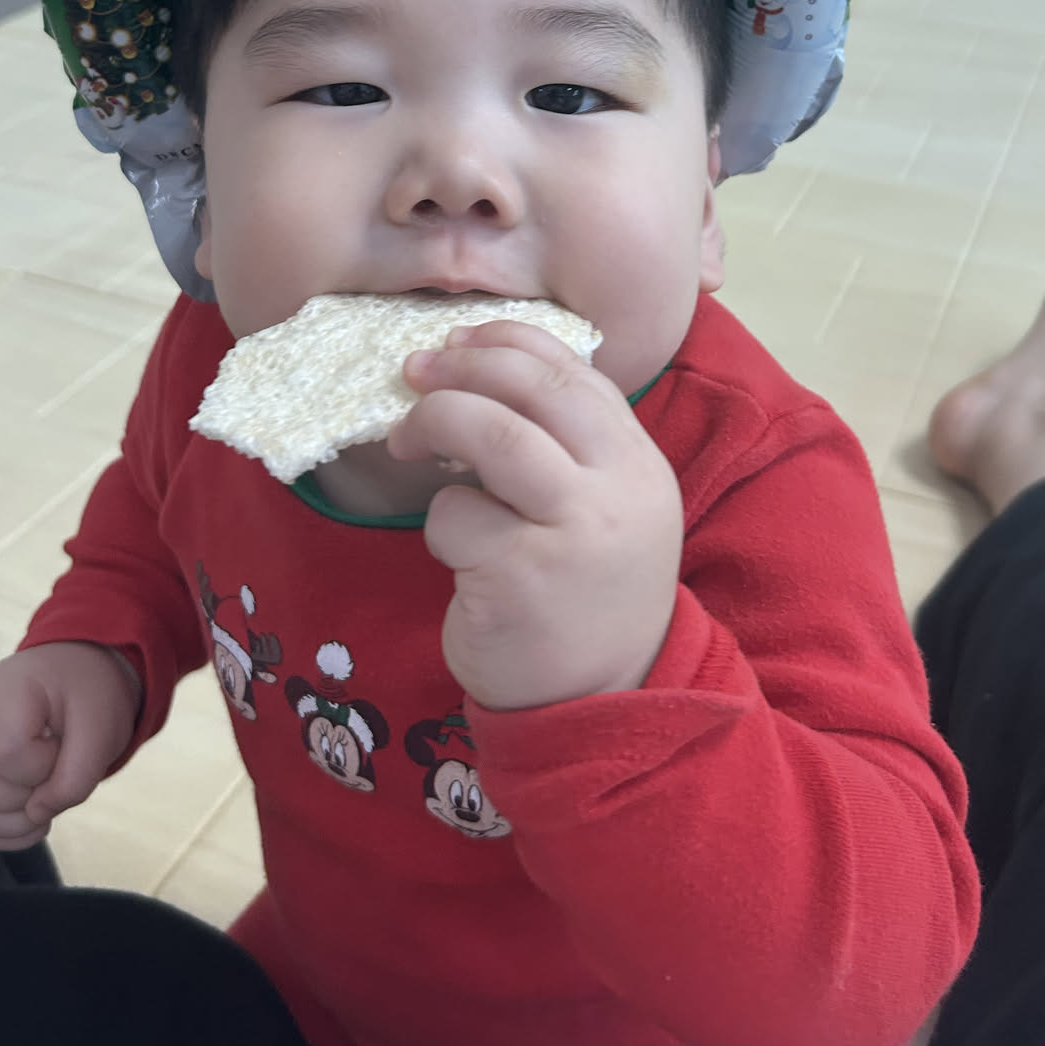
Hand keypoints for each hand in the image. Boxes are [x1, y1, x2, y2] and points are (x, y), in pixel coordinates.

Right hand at [0, 641, 141, 850]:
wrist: (78, 677)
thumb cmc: (90, 695)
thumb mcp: (103, 727)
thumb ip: (76, 775)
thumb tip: (36, 814)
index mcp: (7, 689)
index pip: (3, 749)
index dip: (38, 767)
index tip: (63, 747)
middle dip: (19, 797)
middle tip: (54, 775)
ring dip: (11, 820)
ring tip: (47, 802)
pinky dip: (4, 829)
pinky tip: (34, 814)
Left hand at [390, 322, 682, 711]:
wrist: (602, 703)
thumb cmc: (584, 594)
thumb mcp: (605, 509)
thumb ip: (569, 446)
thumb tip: (478, 367)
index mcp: (639, 464)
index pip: (575, 373)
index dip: (509, 344)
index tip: (460, 342)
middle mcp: (618, 489)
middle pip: (532, 389)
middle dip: (462, 368)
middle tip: (415, 373)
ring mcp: (572, 532)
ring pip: (491, 433)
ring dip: (433, 423)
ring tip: (406, 442)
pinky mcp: (520, 576)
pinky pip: (455, 516)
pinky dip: (440, 522)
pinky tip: (457, 553)